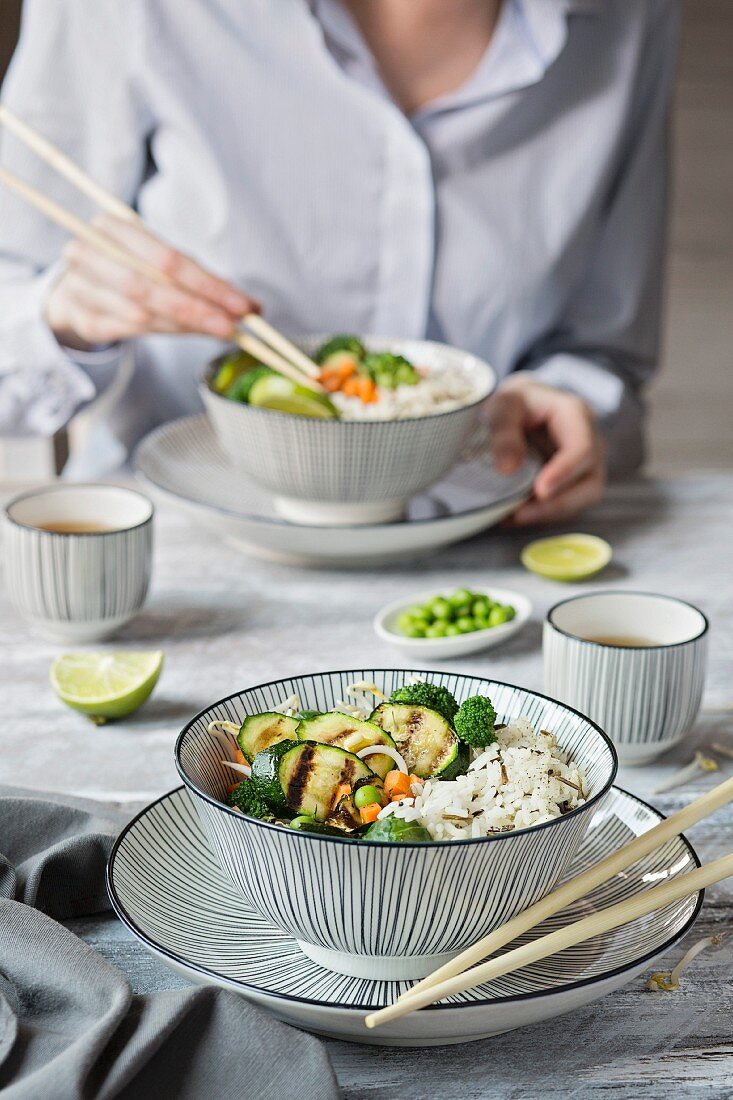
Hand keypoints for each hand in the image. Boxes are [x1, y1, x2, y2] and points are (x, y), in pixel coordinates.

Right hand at [45, 214, 256, 349]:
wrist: (79, 286)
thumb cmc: (129, 266)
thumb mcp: (159, 260)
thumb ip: (197, 278)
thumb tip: (249, 307)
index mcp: (111, 227)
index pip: (168, 259)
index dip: (209, 285)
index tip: (244, 307)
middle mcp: (89, 253)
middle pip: (152, 287)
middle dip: (198, 310)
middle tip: (232, 328)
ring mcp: (81, 287)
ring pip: (141, 313)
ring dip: (184, 324)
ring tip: (216, 330)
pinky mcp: (84, 319)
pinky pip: (130, 331)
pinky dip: (163, 332)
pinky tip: (187, 332)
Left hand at [486, 374, 606, 524]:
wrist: (517, 408)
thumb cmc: (514, 402)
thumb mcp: (502, 405)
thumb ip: (503, 431)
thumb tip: (509, 469)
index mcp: (576, 415)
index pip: (582, 448)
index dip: (564, 471)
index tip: (540, 491)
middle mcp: (590, 442)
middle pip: (590, 482)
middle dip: (557, 503)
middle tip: (519, 514)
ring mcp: (585, 466)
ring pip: (580, 500)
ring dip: (547, 513)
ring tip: (511, 517)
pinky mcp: (573, 484)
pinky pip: (564, 506)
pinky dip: (540, 515)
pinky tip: (511, 516)